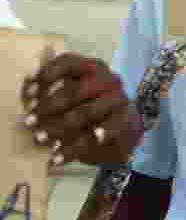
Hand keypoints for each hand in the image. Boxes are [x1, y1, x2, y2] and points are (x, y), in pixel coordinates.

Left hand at [21, 53, 143, 167]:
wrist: (124, 129)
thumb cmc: (91, 108)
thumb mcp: (73, 95)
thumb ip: (52, 91)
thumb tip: (27, 90)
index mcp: (93, 68)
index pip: (69, 62)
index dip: (47, 75)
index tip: (28, 94)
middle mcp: (109, 80)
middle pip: (76, 90)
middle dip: (50, 107)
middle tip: (29, 122)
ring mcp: (119, 100)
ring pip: (86, 113)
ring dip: (59, 128)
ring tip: (40, 140)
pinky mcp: (125, 122)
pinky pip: (97, 136)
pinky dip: (75, 149)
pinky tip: (58, 157)